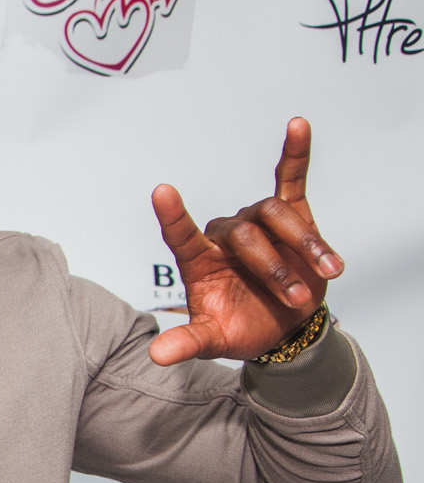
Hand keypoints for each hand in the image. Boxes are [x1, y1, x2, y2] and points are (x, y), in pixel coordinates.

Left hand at [149, 118, 341, 364]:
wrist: (283, 326)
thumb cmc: (240, 328)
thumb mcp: (212, 341)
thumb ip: (186, 343)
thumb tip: (157, 356)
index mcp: (199, 262)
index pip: (180, 236)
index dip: (173, 216)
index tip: (162, 191)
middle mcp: (225, 237)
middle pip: (245, 236)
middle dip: (274, 270)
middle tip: (292, 302)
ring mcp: (256, 223)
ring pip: (276, 216)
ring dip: (304, 246)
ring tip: (327, 275)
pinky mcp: (290, 214)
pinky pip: (289, 178)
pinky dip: (295, 153)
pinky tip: (297, 126)